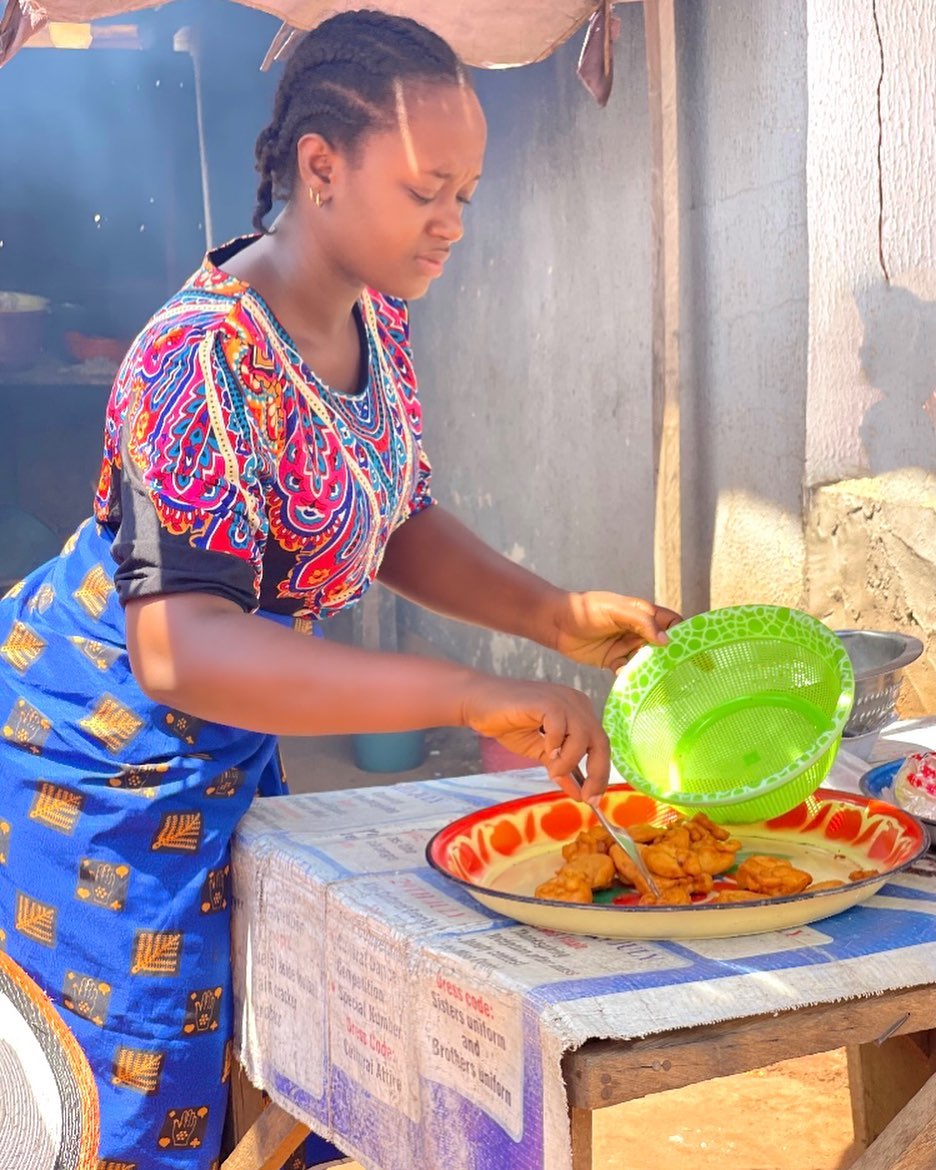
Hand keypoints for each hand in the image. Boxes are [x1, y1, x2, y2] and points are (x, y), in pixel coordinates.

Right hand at [460, 676, 609, 801]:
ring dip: (569, 762)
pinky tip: (544, 749)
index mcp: (580, 712)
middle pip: (600, 742)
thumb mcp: (542, 752)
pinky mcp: (546, 701)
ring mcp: (563, 699)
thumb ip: (562, 767)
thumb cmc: (510, 724)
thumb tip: (580, 794)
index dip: (600, 773)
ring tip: (552, 770)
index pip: (601, 745)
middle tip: (584, 796)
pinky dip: (555, 745)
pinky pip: (561, 728)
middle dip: (596, 774)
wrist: (480, 704)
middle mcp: (577, 702)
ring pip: (583, 738)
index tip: (593, 798)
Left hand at [550, 591, 680, 672]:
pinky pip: (629, 671)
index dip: (684, 634)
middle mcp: (638, 631)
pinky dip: (634, 678)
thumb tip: (666, 640)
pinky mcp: (613, 660)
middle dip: (672, 657)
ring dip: (654, 670)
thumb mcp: (616, 610)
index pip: (671, 622)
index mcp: (642, 613)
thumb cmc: (587, 609)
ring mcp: (626, 646)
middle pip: (662, 645)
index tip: (696, 650)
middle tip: (684, 673)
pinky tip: (636, 684)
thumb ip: (641, 621)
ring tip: (664, 682)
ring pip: (647, 660)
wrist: (556, 622)